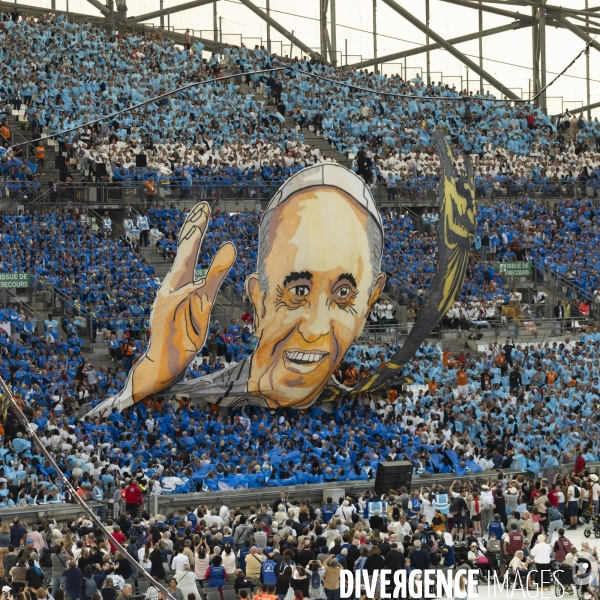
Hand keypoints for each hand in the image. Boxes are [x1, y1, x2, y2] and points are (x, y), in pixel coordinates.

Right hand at [122, 203, 235, 403]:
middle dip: (193, 230)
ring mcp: (167, 301)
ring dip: (189, 252)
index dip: (196, 228)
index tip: (205, 207)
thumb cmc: (185, 327)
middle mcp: (172, 286)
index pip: (189, 249)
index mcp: (181, 281)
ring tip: (198, 227)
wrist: (165, 359)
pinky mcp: (166, 318)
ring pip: (181, 276)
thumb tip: (229, 247)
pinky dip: (187, 293)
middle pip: (184, 255)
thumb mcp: (204, 297)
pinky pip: (179, 304)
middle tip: (203, 208)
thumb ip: (215, 274)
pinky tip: (197, 285)